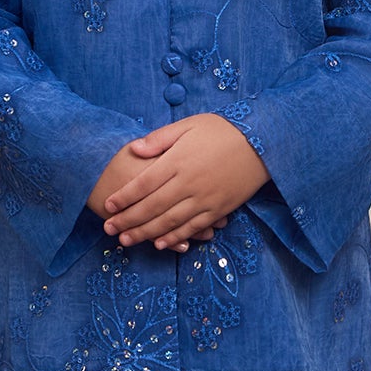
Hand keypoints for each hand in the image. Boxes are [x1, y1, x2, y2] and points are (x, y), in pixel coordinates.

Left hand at [103, 114, 267, 248]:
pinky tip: (159, 244)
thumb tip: (134, 149)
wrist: (262, 142)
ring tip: (126, 241)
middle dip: (128, 220)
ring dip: (145, 233)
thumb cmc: (223, 130)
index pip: (143, 183)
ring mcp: (204, 199)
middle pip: (152, 207)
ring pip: (169, 222)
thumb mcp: (189, 125)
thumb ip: (160, 139)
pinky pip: (193, 228)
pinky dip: (175, 238)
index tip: (108, 206)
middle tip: (109, 229)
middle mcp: (189, 183)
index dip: (124, 197)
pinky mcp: (218, 209)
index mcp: (178, 161)